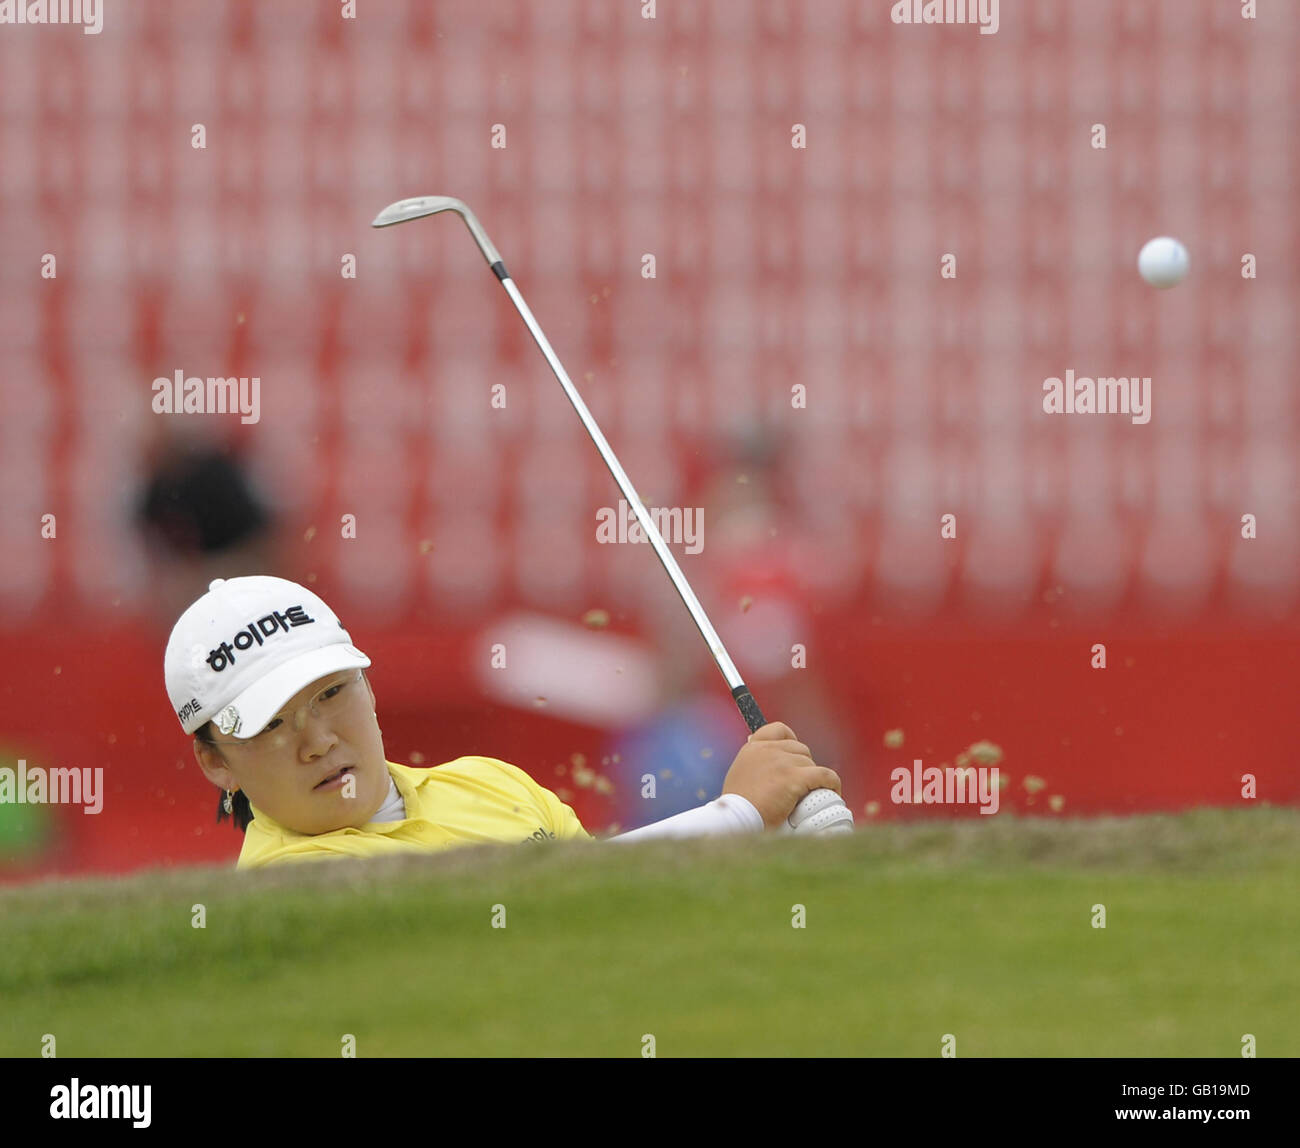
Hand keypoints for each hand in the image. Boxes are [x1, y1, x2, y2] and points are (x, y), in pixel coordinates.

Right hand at [721, 721, 843, 829]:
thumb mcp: (739, 778)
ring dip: (814, 778)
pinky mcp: (794, 777)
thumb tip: (768, 771)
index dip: (791, 741)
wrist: (738, 821)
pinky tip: (833, 792)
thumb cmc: (738, 809)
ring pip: (811, 763)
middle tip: (803, 785)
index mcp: (753, 749)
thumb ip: (754, 768)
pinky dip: (832, 783)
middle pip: (800, 749)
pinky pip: (824, 775)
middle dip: (804, 766)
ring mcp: (781, 762)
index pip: (778, 730)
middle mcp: (768, 750)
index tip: (795, 756)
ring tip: (813, 794)